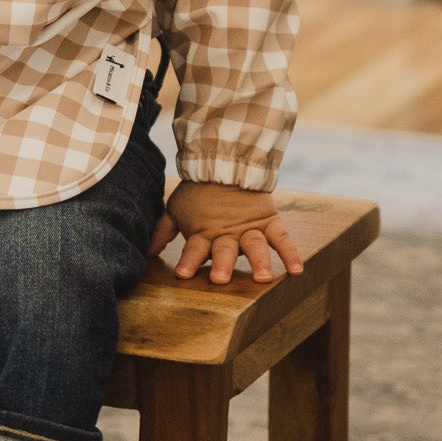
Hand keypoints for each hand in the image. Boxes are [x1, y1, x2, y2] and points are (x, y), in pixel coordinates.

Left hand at [148, 179, 304, 284]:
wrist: (225, 162)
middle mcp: (228, 233)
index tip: (182, 274)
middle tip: (220, 278)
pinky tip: (297, 270)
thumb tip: (145, 252)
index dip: (188, 260)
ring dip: (258, 261)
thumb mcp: (175, 209)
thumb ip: (162, 231)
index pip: (194, 249)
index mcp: (204, 232)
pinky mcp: (269, 221)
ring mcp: (250, 228)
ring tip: (262, 277)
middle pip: (225, 250)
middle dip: (222, 264)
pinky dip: (291, 252)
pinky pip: (282, 238)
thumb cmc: (197, 192)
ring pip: (255, 246)